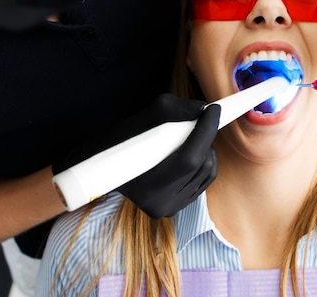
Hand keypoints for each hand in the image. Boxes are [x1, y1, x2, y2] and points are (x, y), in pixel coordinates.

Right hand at [53, 94, 219, 217]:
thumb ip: (174, 110)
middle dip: (205, 138)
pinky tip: (188, 154)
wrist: (103, 169)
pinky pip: (206, 180)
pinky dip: (204, 162)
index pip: (189, 158)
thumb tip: (204, 109)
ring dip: (205, 149)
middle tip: (195, 122)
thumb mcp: (141, 119)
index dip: (205, 131)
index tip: (213, 109)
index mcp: (147, 185)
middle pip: (202, 164)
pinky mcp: (178, 207)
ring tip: (186, 139)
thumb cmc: (119, 142)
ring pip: (209, 171)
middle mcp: (161, 203)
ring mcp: (171, 208)